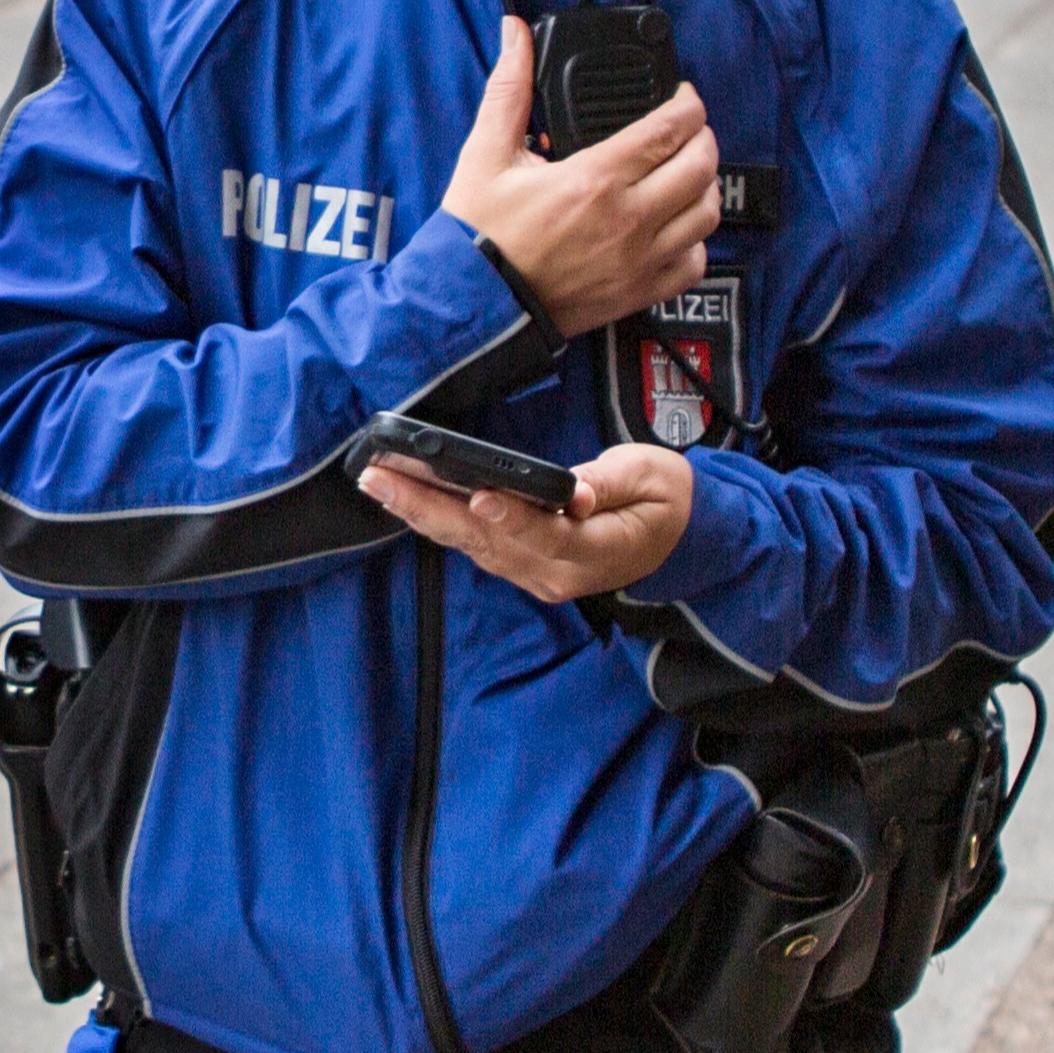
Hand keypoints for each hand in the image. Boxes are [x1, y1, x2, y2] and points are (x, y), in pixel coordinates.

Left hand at [361, 441, 696, 606]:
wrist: (676, 537)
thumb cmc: (663, 499)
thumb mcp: (650, 478)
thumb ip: (609, 484)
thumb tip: (575, 492)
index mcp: (597, 551)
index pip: (548, 535)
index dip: (513, 517)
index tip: (480, 496)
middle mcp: (557, 573)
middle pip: (487, 541)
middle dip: (429, 507)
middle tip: (380, 477)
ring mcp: (535, 575)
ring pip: (470, 545)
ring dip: (420, 512)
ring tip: (377, 481)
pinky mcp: (521, 567)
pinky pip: (473, 545)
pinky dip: (436, 519)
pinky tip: (403, 496)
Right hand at [434, 18, 721, 337]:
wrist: (475, 303)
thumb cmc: (479, 233)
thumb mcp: (486, 154)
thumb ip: (510, 90)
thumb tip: (515, 36)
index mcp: (594, 179)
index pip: (670, 129)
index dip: (688, 103)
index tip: (683, 95)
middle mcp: (628, 219)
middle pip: (701, 165)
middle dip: (702, 137)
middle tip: (686, 129)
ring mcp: (639, 260)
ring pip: (706, 212)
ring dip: (704, 185)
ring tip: (684, 173)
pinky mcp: (639, 292)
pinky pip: (694, 263)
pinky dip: (694, 241)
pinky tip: (673, 226)